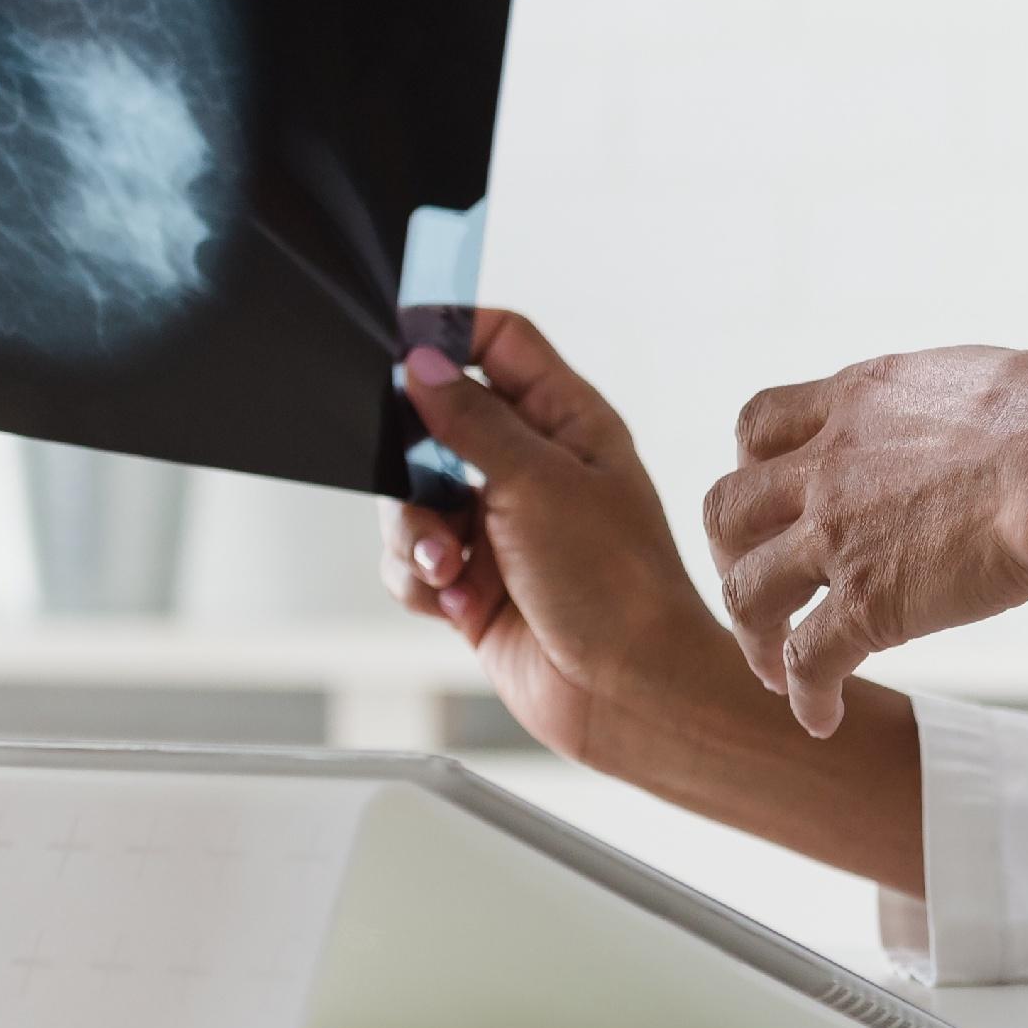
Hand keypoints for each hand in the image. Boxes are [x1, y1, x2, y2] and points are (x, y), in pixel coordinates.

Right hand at [385, 312, 742, 765]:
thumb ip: (472, 421)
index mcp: (566, 420)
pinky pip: (413, 561)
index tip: (400, 346)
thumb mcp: (538, 484)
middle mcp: (532, 466)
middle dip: (414, 462)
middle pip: (437, 423)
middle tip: (423, 488)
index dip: (450, 332)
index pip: (501, 343)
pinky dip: (420, 581)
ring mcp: (501, 525)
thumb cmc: (615, 586)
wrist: (628, 695)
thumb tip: (423, 363)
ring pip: (413, 498)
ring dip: (417, 535)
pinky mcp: (475, 582)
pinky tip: (456, 604)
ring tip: (452, 569)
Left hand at [703, 348, 1027, 735]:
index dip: (753, 465)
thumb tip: (995, 425)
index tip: (776, 499)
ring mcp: (838, 536)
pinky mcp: (867, 606)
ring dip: (753, 635)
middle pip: (727, 509)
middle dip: (731, 554)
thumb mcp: (987, 381)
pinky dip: (806, 696)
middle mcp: (830, 464)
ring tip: (774, 669)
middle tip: (761, 587)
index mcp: (859, 399)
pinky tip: (823, 718)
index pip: (761, 422)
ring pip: (746, 591)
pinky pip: (806, 660)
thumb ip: (957, 408)